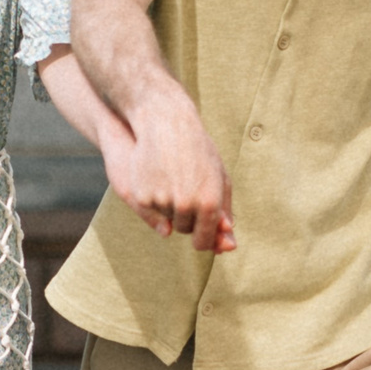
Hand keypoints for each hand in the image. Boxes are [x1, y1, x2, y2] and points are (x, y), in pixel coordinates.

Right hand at [109, 94, 235, 253]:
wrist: (166, 124)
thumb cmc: (198, 150)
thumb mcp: (219, 177)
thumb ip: (225, 212)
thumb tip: (228, 245)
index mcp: (210, 202)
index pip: (205, 241)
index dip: (204, 240)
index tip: (202, 233)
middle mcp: (186, 204)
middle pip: (185, 230)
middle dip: (187, 217)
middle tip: (186, 190)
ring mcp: (162, 201)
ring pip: (167, 221)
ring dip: (170, 208)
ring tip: (172, 179)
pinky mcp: (142, 196)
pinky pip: (150, 213)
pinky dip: (154, 202)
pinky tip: (158, 180)